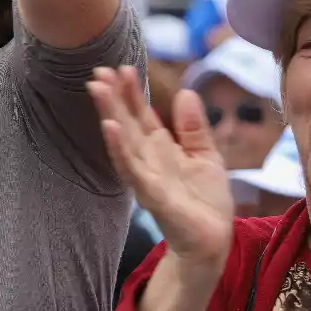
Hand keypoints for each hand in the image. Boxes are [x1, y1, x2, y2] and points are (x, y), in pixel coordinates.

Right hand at [88, 66, 234, 269]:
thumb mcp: (206, 155)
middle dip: (112, 96)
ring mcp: (146, 176)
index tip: (122, 67)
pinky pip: (132, 168)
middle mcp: (147, 158)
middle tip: (98, 71)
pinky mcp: (151, 194)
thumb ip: (194, 127)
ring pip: (123, 140)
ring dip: (109, 114)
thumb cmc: (206, 201)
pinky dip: (119, 148)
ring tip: (97, 90)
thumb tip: (186, 91)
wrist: (213, 243)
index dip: (132, 91)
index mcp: (160, 147)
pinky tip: (109, 128)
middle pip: (126, 122)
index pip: (141, 113)